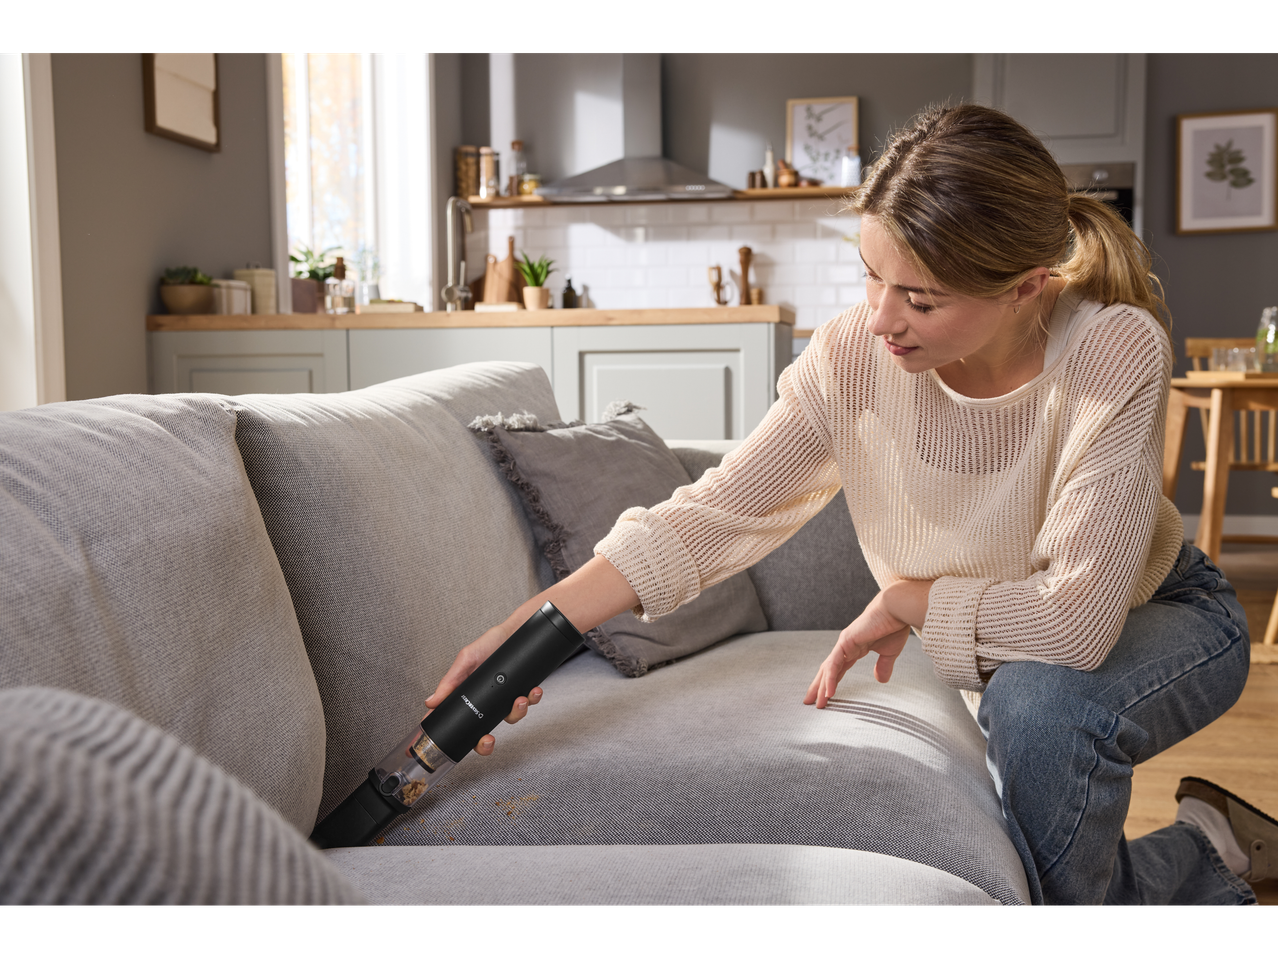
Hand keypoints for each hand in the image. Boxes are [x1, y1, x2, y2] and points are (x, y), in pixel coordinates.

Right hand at [424, 624, 542, 756]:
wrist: (515, 632)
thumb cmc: (489, 644)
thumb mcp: (466, 660)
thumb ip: (450, 681)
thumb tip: (430, 702)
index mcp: (470, 697)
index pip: (458, 722)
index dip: (452, 738)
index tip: (451, 745)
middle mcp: (488, 703)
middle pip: (483, 734)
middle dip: (485, 744)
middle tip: (488, 739)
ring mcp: (506, 700)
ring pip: (510, 719)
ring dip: (516, 712)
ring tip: (518, 699)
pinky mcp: (524, 693)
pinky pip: (529, 703)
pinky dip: (532, 698)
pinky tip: (532, 691)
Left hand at [803, 580, 931, 708]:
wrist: (897, 610)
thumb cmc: (894, 626)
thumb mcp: (889, 653)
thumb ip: (883, 666)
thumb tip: (880, 681)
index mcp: (855, 648)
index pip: (838, 669)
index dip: (831, 682)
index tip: (825, 697)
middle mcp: (846, 646)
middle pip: (828, 670)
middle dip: (819, 687)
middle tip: (810, 702)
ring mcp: (844, 643)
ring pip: (829, 669)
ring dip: (822, 687)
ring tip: (817, 704)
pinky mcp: (846, 641)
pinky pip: (835, 664)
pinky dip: (831, 678)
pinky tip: (828, 692)